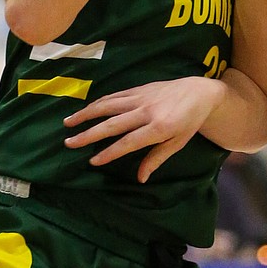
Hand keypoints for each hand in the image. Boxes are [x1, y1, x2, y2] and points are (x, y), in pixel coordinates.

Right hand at [64, 76, 223, 180]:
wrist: (199, 92)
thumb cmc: (189, 122)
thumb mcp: (178, 143)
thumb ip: (157, 158)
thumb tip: (140, 178)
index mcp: (159, 128)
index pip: (129, 142)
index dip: (110, 152)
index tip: (93, 161)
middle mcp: (147, 112)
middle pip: (112, 124)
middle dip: (88, 134)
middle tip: (69, 143)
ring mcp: (140, 98)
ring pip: (107, 106)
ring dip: (85, 115)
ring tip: (67, 124)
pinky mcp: (137, 89)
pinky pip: (113, 96)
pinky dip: (97, 103)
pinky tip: (85, 110)